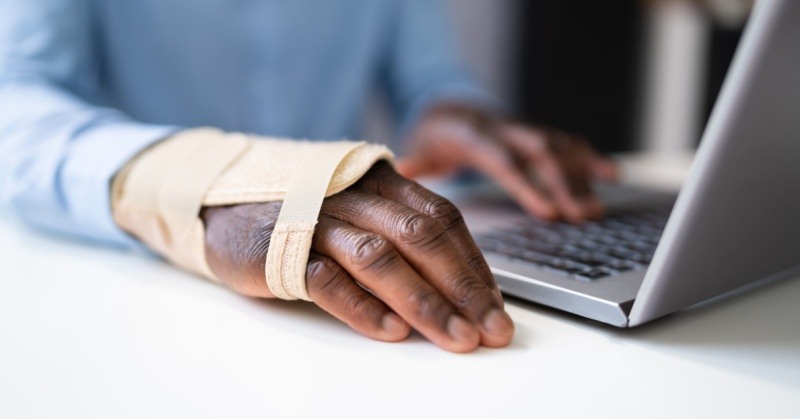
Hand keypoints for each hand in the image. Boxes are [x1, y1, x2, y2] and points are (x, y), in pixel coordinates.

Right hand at [201, 161, 513, 352]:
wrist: (219, 205)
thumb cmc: (302, 214)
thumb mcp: (356, 211)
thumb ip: (400, 236)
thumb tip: (458, 288)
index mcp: (380, 181)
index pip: (443, 218)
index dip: (474, 264)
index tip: (495, 306)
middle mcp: (354, 193)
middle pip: (421, 237)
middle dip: (462, 287)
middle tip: (490, 329)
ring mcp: (316, 217)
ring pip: (380, 257)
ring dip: (423, 301)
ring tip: (453, 337)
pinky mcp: (281, 246)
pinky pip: (328, 279)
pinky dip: (362, 307)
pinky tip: (391, 333)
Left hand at [397, 104, 617, 221]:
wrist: (449, 108)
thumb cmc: (436, 135)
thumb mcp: (421, 145)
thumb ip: (418, 160)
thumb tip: (404, 167)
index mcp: (475, 135)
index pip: (505, 160)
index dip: (528, 185)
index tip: (549, 212)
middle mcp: (505, 129)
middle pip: (540, 152)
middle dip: (563, 182)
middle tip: (581, 215)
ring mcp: (524, 131)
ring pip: (559, 147)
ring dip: (581, 176)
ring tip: (596, 209)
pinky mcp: (536, 136)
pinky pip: (568, 143)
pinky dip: (590, 158)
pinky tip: (612, 177)